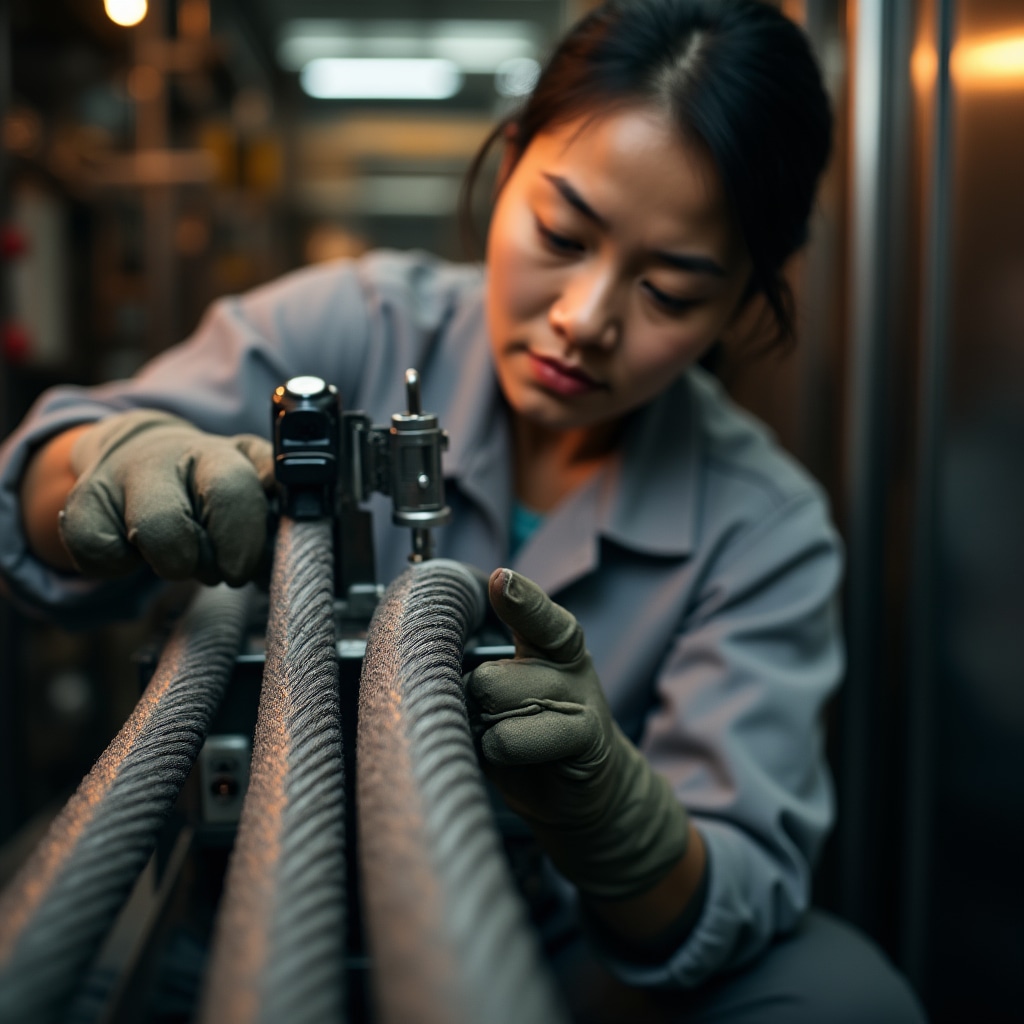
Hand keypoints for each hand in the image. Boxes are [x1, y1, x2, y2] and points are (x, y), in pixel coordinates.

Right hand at [59, 410, 274, 584]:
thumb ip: (279, 504)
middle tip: (212, 566)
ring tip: (179, 554)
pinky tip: (135, 548)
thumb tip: (292, 533)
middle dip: (197, 562)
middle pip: (170, 526)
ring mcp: (118, 478)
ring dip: (167, 563)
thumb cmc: (211, 481)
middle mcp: (165, 458)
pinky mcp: (81, 502)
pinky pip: (97, 555)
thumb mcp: (254, 480)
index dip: (238, 540)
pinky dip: (119, 566)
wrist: (144, 453)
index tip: (241, 568)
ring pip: (141, 539)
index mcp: (219, 454)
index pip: (231, 491)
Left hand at [464, 568, 688, 899]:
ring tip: (505, 737)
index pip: (536, 615)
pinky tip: (513, 756)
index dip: (519, 598)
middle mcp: (568, 663)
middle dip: (476, 701)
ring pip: (499, 702)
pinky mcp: (586, 736)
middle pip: (490, 674)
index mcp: (549, 643)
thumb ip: (485, 672)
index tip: (501, 579)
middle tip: (491, 717)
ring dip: (487, 729)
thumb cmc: (531, 736)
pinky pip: (513, 738)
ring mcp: (581, 698)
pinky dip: (500, 749)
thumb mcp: (505, 695)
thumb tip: (445, 669)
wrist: (583, 793)